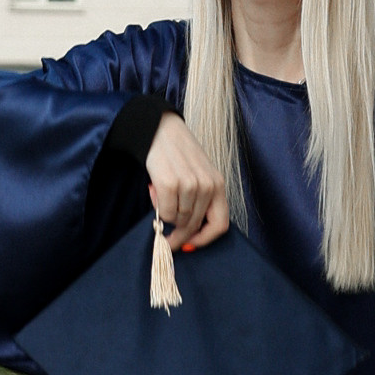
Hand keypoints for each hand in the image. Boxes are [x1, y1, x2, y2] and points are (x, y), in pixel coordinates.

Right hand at [145, 113, 230, 253]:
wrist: (160, 130)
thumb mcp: (198, 175)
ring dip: (167, 216)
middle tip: (167, 238)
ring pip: (179, 220)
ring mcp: (190, 185)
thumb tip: (188, 234)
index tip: (190, 244)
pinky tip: (154, 191)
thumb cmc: (178, 155)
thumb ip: (199, 201)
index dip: (204, 239)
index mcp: (218, 185)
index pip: (220, 225)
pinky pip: (166, 213)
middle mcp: (208, 186)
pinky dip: (158, 208)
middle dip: (180, 235)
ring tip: (159, 196)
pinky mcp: (170, 184)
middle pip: (195, 226)